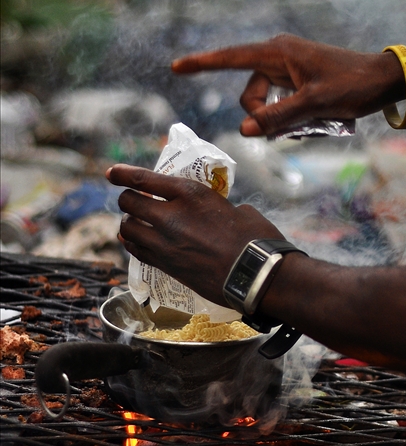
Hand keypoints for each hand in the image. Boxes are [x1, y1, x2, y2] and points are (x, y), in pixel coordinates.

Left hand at [107, 164, 285, 305]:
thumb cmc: (254, 238)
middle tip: (135, 200)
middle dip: (128, 199)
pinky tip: (139, 241)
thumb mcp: (237, 209)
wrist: (254, 273)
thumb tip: (218, 212)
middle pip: (129, 203)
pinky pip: (136, 250)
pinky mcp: (165, 264)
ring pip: (127, 228)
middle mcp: (171, 216)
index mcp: (191, 194)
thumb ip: (218, 207)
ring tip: (137, 222)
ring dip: (129, 222)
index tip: (112, 173)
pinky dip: (133, 243)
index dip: (123, 174)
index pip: (144, 179)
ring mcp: (165, 243)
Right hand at [171, 34, 401, 136]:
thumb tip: (246, 130)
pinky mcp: (300, 79)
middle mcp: (280, 56)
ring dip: (282, 120)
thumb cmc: (352, 86)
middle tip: (295, 126)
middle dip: (264, 116)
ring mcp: (290, 68)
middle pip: (251, 94)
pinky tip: (315, 122)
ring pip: (267, 103)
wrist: (385, 80)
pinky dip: (292, 117)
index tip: (176, 67)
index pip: (231, 57)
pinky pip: (283, 103)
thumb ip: (278, 118)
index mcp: (279, 53)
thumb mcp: (315, 106)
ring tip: (314, 124)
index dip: (202, 63)